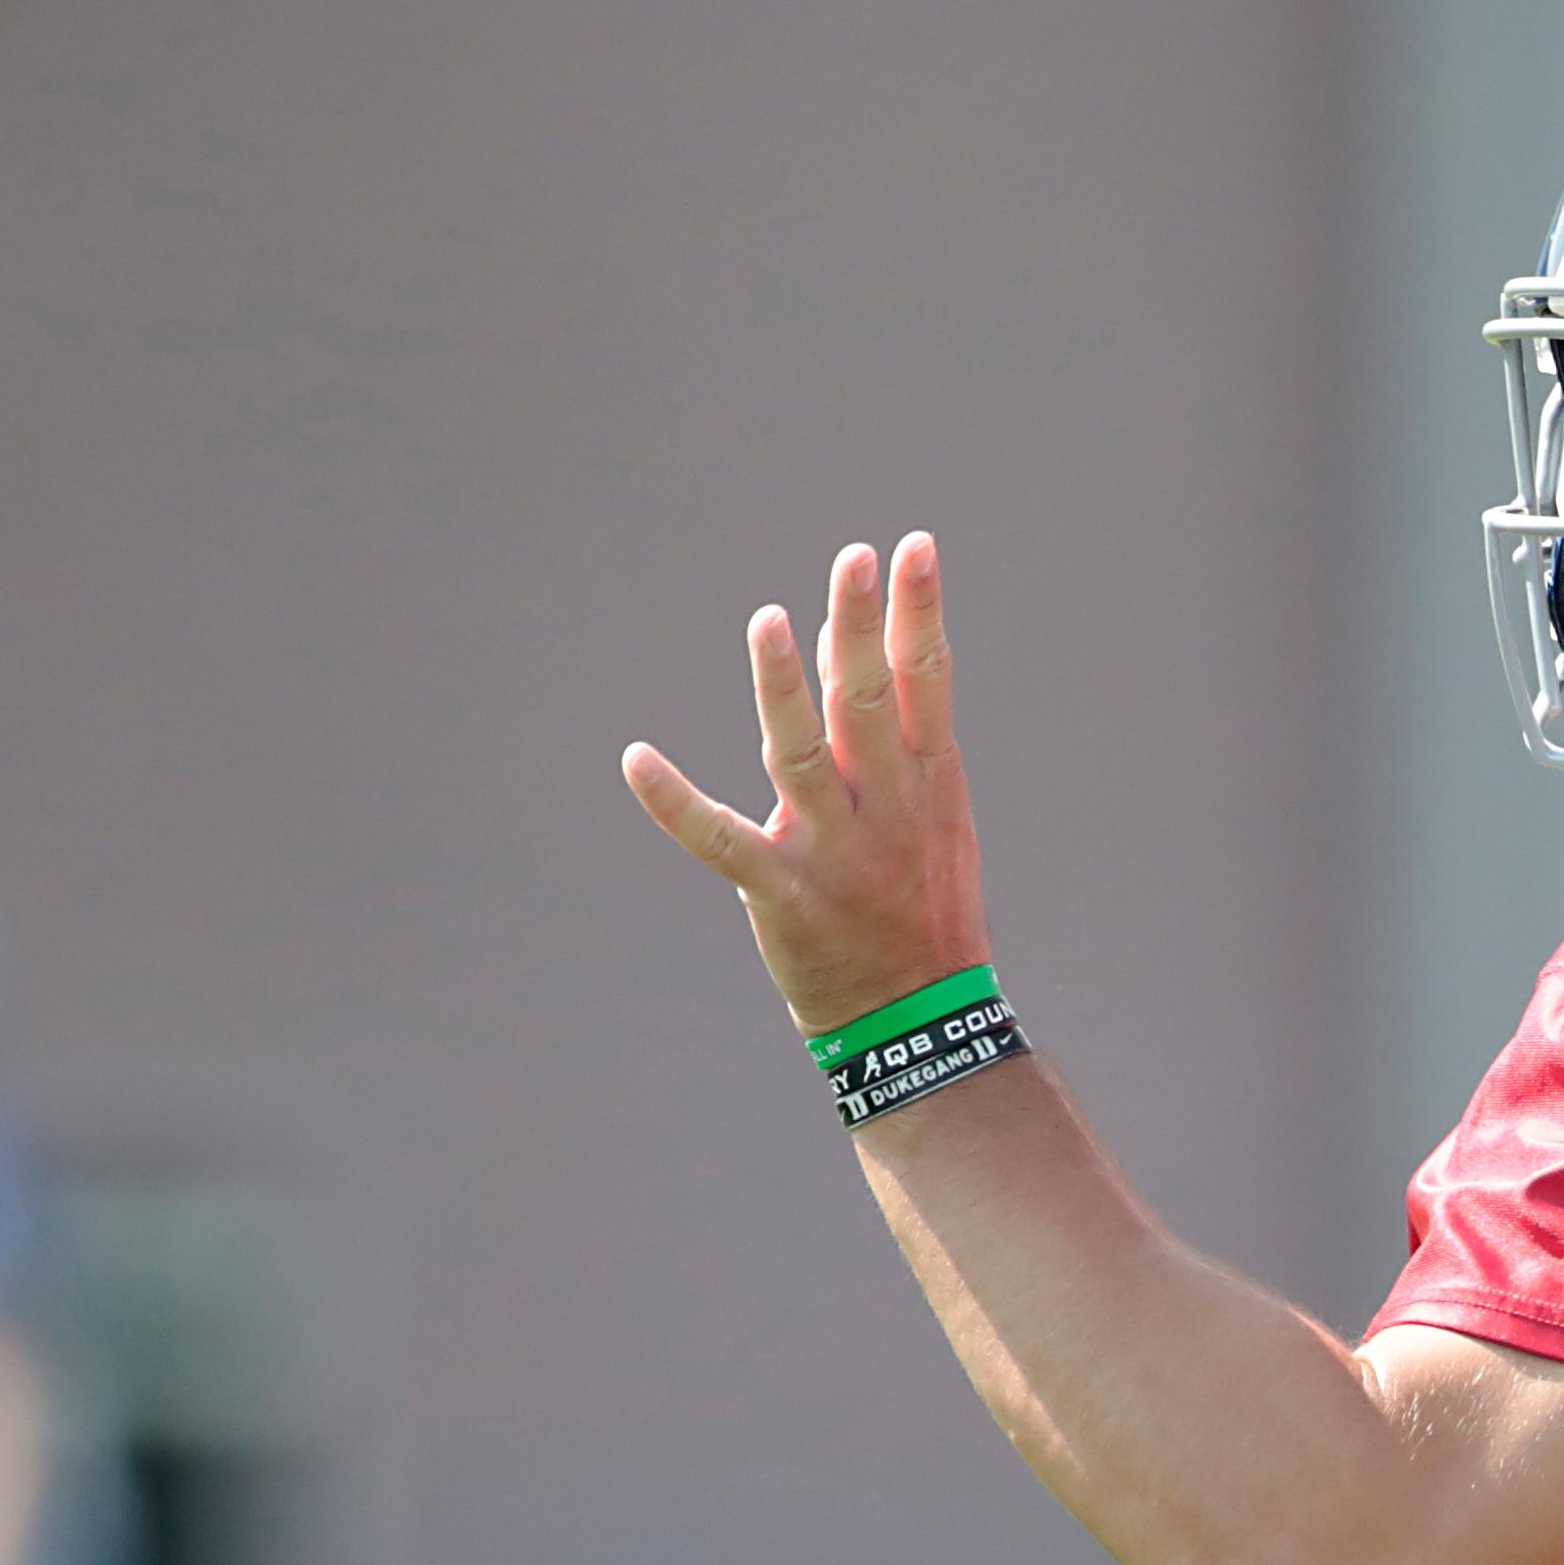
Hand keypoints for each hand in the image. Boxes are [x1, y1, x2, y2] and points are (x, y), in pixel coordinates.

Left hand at [624, 533, 992, 1035]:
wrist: (915, 1016)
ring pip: (800, 755)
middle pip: (868, 703)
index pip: (927, 682)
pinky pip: (719, 840)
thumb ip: (887, 728)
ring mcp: (831, 850)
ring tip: (769, 622)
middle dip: (862, 628)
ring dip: (784, 687)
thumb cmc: (920, 901)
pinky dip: (674, 802)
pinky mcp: (779, 891)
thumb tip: (842, 636)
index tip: (915, 548)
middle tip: (854, 559)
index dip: (920, 613)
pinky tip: (635, 758)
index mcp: (927, 784)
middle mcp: (883, 809)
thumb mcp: (928, 811)